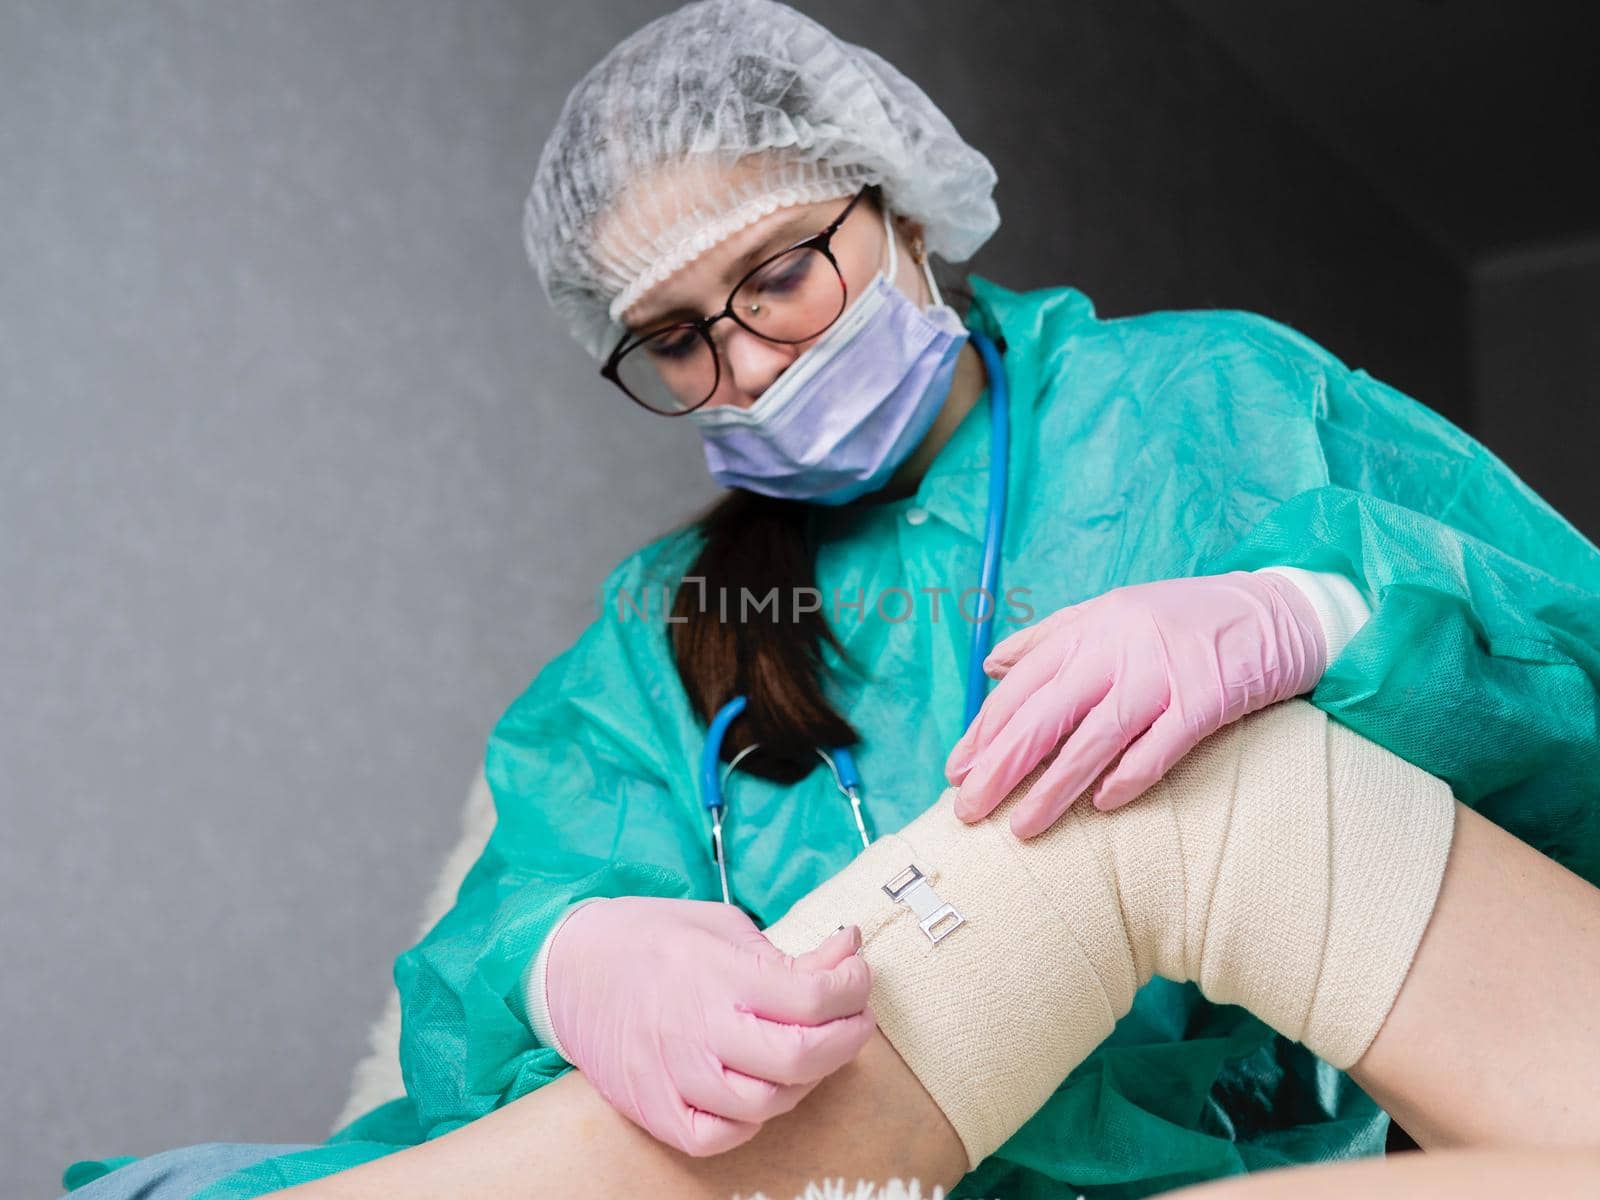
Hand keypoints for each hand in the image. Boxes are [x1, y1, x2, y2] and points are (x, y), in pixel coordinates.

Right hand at [545, 896, 873, 1156]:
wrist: (570, 966)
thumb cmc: (652, 938)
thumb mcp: (724, 926)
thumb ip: (787, 953)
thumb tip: (848, 955)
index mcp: (716, 973)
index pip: (810, 997)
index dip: (852, 989)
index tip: (859, 976)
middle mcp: (696, 1028)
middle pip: (798, 1057)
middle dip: (846, 1040)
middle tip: (855, 1020)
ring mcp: (673, 1075)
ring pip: (765, 1104)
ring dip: (805, 1081)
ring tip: (808, 1052)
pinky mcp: (654, 1109)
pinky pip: (718, 1137)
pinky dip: (750, 1121)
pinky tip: (759, 1088)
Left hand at [944, 571, 1324, 836]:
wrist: (1279, 610)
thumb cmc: (1186, 619)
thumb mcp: (1111, 612)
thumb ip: (1049, 638)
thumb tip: (991, 666)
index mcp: (1089, 627)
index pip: (1022, 684)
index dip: (986, 729)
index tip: (956, 771)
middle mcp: (1118, 646)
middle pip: (1047, 713)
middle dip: (1001, 765)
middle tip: (968, 810)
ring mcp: (1163, 671)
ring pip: (1096, 737)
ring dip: (1055, 787)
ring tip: (1022, 828)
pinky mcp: (1207, 696)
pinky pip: (1162, 744)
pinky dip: (1131, 775)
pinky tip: (1103, 805)